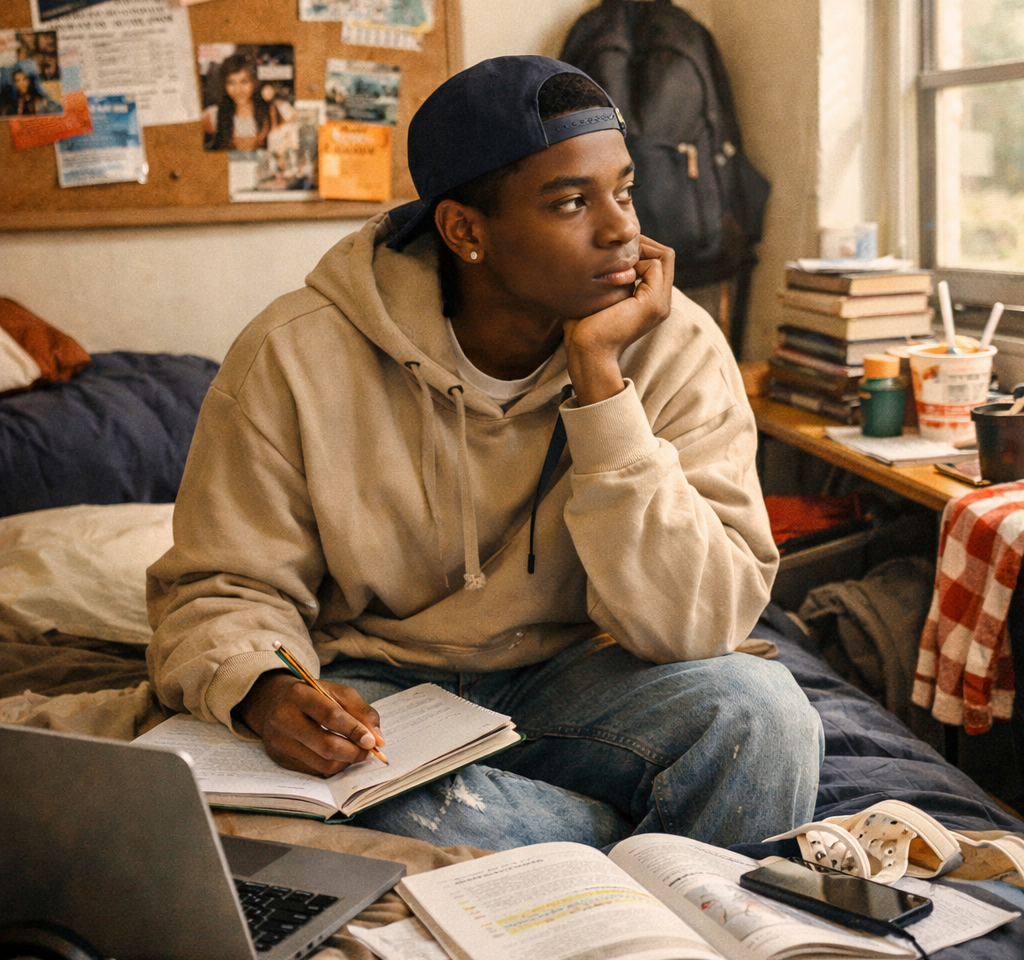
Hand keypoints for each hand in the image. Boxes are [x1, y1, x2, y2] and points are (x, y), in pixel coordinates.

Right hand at [236, 671, 384, 775]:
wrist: (273, 703)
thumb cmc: (313, 696)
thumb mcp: (337, 692)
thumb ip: (361, 711)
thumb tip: (378, 739)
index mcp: (299, 695)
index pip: (331, 716)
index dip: (354, 730)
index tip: (372, 741)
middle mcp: (284, 719)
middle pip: (326, 745)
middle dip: (353, 752)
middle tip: (368, 751)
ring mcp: (280, 742)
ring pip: (322, 763)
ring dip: (346, 762)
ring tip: (355, 753)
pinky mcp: (280, 759)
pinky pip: (314, 771)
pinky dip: (333, 767)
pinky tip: (339, 757)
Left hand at [563, 236, 674, 404]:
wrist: (586, 352)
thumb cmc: (583, 327)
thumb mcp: (599, 296)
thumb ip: (608, 277)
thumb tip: (599, 255)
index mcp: (650, 301)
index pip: (658, 261)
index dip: (640, 247)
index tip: (615, 247)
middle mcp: (661, 302)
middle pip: (665, 255)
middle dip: (644, 242)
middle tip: (618, 244)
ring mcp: (660, 303)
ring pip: (665, 256)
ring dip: (641, 249)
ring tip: (616, 257)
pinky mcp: (653, 303)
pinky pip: (656, 265)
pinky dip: (637, 260)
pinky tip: (616, 270)